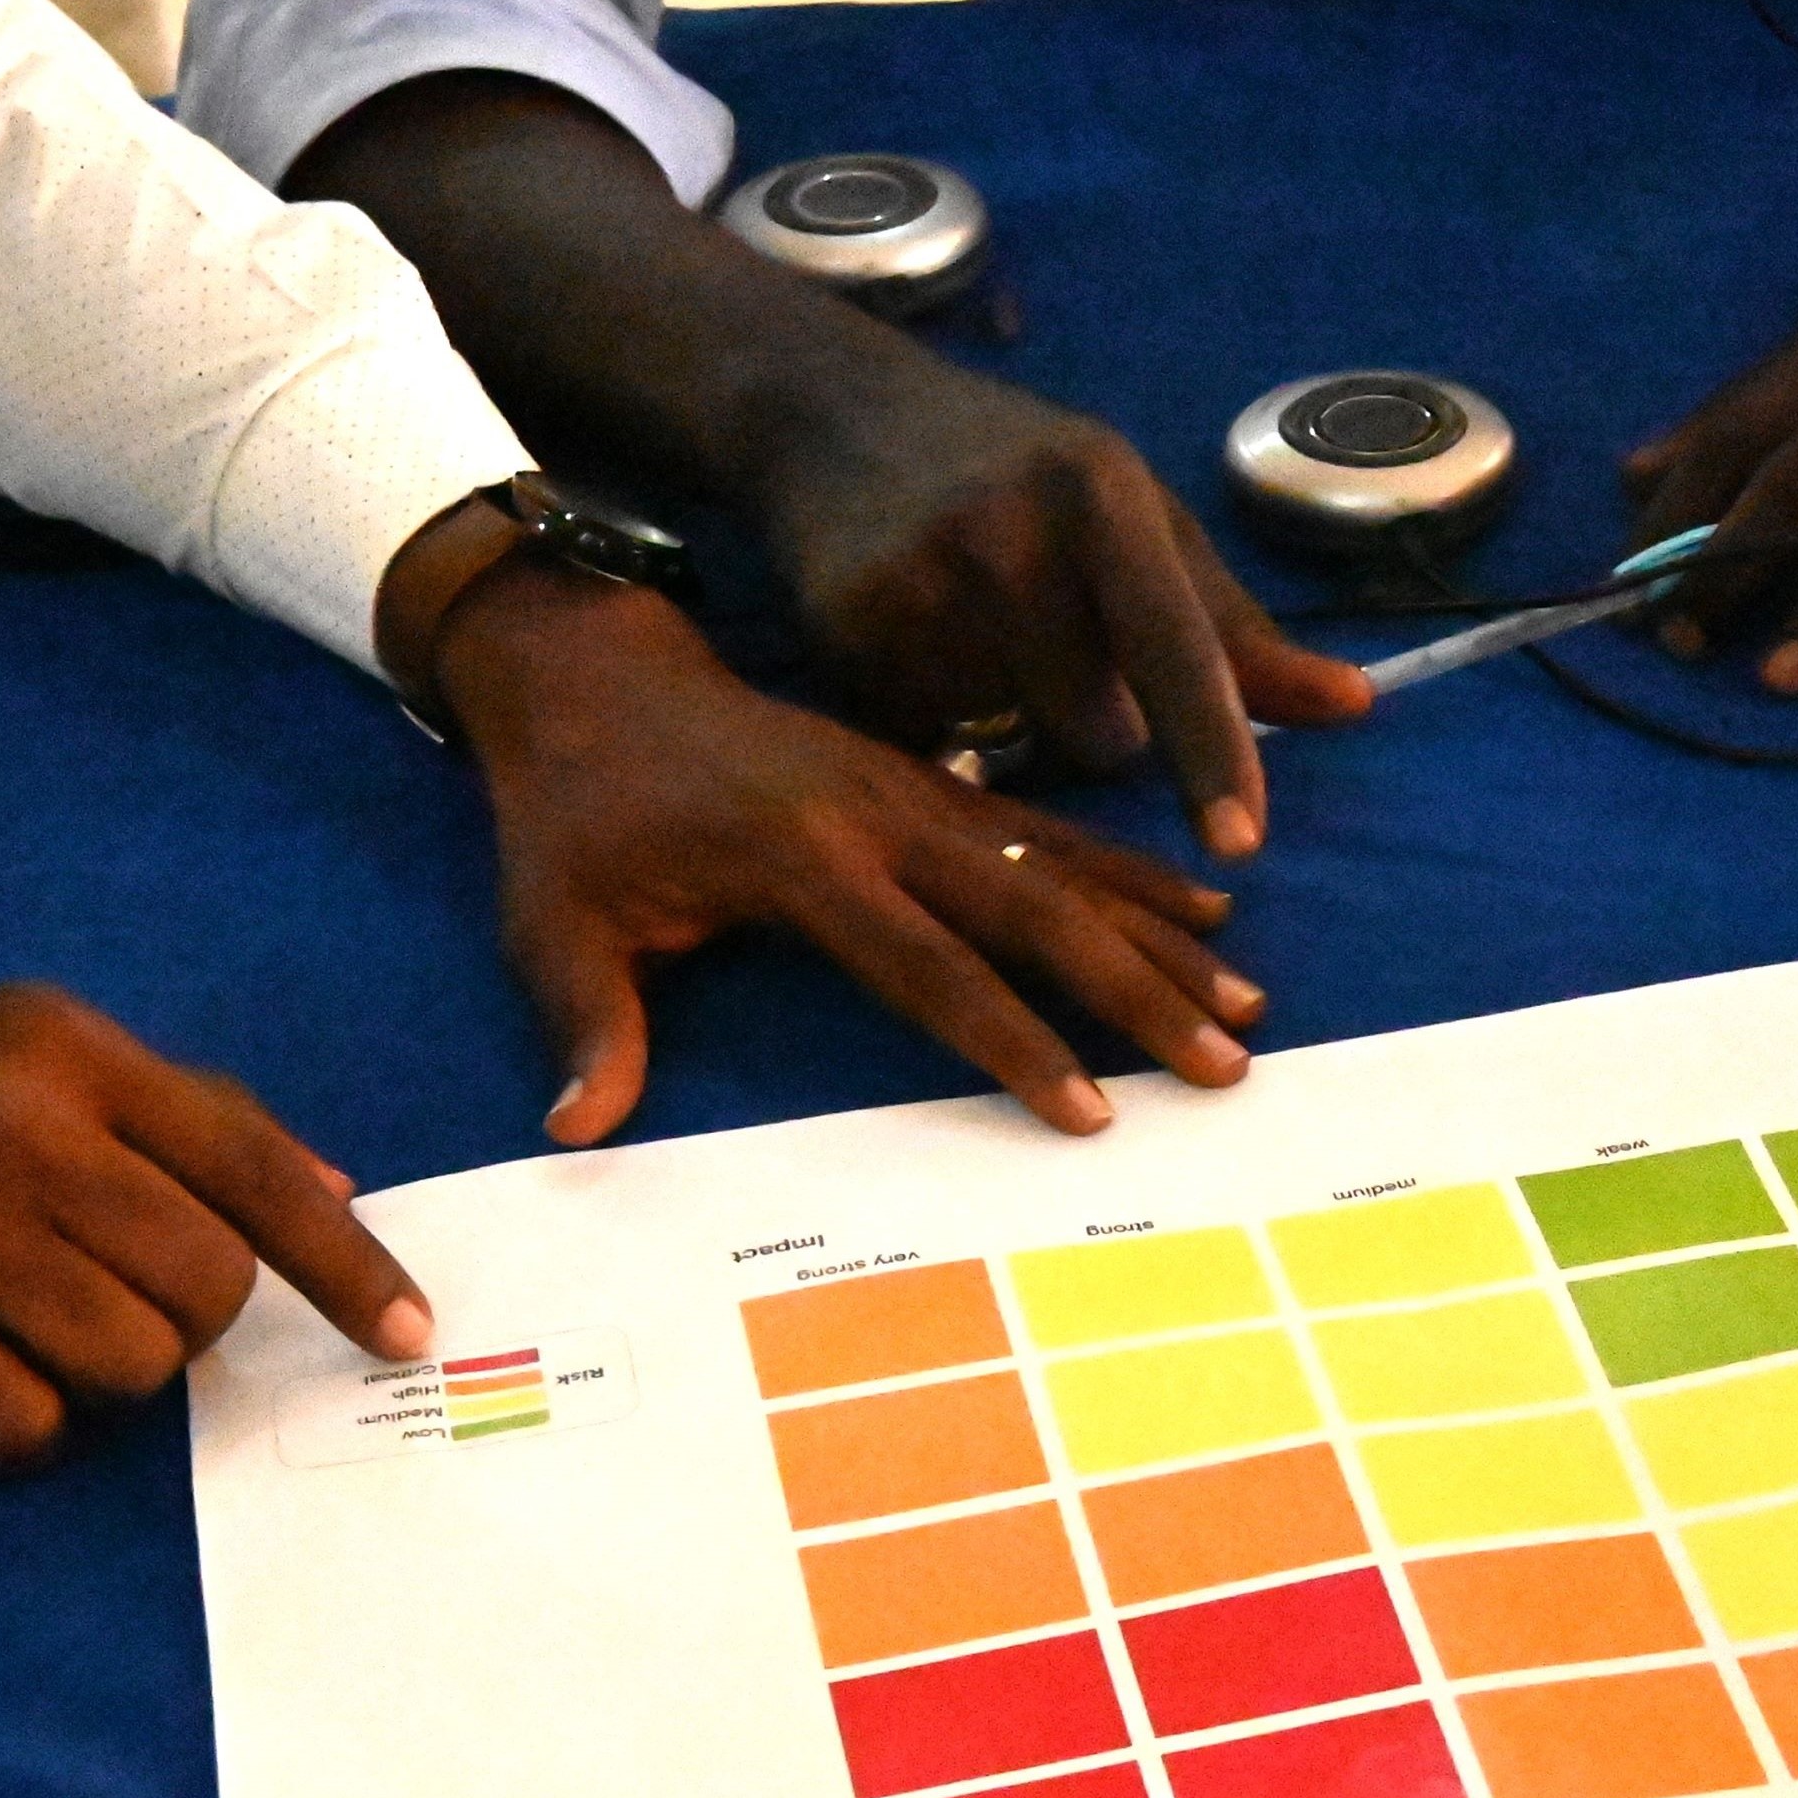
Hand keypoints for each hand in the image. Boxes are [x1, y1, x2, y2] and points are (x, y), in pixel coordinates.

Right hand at [0, 988, 426, 1468]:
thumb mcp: (6, 1065)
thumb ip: (169, 1121)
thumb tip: (337, 1188)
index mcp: (64, 1047)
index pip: (257, 1160)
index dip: (349, 1262)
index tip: (409, 1333)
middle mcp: (17, 1119)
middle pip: (208, 1283)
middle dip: (182, 1329)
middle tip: (94, 1314)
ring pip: (132, 1359)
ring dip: (91, 1380)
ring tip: (6, 1335)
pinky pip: (27, 1420)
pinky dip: (11, 1429)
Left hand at [435, 560, 1268, 1146]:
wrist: (590, 670)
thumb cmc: (571, 812)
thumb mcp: (550, 917)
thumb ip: (585, 1022)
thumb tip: (578, 1127)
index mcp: (800, 855)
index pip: (927, 964)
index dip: (1014, 1040)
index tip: (1091, 1108)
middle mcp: (881, 814)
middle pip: (1035, 909)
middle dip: (1137, 989)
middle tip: (1226, 1059)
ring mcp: (916, 788)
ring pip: (1062, 864)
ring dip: (1159, 930)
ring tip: (1247, 995)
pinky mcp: (928, 778)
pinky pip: (1047, 830)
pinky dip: (1129, 870)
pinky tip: (1201, 903)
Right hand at [757, 352, 1370, 857]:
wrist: (835, 407)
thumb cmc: (1025, 472)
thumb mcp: (1138, 519)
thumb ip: (1237, 630)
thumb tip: (1357, 706)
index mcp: (1104, 498)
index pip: (1175, 645)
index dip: (1211, 746)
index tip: (1239, 844)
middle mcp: (1010, 534)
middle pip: (1098, 731)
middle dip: (1093, 718)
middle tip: (1048, 637)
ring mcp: (919, 579)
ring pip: (1013, 744)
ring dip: (1010, 717)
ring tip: (973, 624)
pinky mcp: (847, 629)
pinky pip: (927, 741)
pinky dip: (934, 713)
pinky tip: (911, 637)